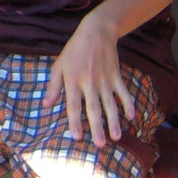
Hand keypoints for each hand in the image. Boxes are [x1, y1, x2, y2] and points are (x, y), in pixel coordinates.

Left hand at [50, 16, 130, 145]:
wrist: (96, 32)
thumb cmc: (74, 50)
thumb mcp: (59, 65)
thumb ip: (53, 86)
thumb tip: (46, 106)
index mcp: (72, 80)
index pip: (73, 105)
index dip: (75, 122)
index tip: (77, 137)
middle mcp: (89, 82)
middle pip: (93, 109)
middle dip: (97, 128)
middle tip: (101, 145)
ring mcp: (104, 79)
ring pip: (110, 104)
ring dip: (114, 121)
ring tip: (117, 137)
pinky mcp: (116, 75)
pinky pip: (123, 92)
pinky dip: (128, 104)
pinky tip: (132, 116)